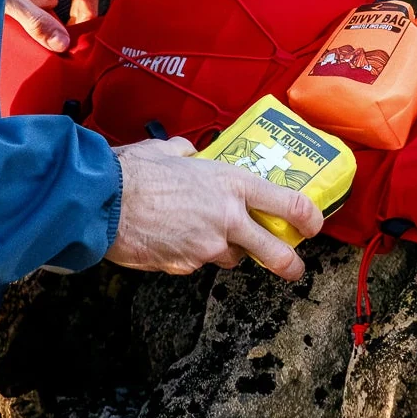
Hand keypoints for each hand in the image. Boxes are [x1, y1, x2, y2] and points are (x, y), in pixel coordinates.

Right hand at [105, 138, 324, 280]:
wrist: (104, 201)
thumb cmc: (135, 171)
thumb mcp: (169, 150)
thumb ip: (187, 153)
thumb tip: (188, 153)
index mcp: (231, 184)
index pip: (288, 203)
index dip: (308, 218)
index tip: (312, 225)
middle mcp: (227, 218)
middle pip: (275, 251)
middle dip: (289, 263)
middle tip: (293, 267)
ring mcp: (207, 246)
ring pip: (230, 257)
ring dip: (225, 250)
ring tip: (203, 234)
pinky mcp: (185, 266)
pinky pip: (196, 263)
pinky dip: (190, 254)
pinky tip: (172, 239)